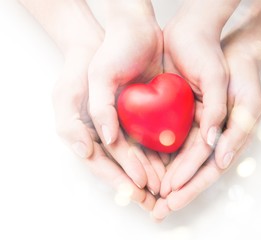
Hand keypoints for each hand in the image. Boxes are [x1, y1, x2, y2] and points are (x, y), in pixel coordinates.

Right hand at [87, 1, 163, 192]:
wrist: (107, 44)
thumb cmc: (80, 69)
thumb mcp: (68, 94)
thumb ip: (74, 124)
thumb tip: (89, 149)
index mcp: (86, 136)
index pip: (102, 165)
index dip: (119, 178)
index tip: (136, 189)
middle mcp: (106, 136)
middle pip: (124, 166)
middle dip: (140, 183)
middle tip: (157, 197)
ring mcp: (124, 127)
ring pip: (141, 156)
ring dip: (154, 172)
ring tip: (169, 185)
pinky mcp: (140, 117)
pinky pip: (151, 138)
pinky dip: (162, 151)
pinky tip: (174, 162)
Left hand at [152, 37, 260, 220]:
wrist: (228, 52)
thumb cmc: (242, 76)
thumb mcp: (247, 101)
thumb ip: (235, 130)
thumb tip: (221, 159)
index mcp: (230, 141)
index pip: (210, 170)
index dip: (192, 185)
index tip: (172, 198)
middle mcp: (214, 141)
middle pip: (193, 172)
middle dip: (177, 191)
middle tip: (157, 210)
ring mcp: (199, 131)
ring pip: (181, 160)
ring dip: (167, 179)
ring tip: (149, 195)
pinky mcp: (186, 119)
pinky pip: (173, 141)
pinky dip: (162, 155)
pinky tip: (147, 166)